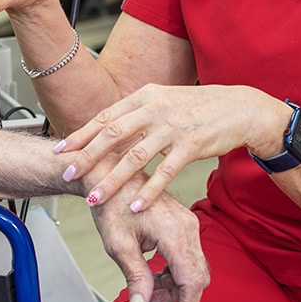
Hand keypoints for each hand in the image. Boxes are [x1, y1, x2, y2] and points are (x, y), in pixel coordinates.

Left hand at [61, 83, 286, 211]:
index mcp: (145, 95)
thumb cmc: (197, 107)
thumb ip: (137, 114)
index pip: (105, 116)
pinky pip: (165, 172)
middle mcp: (155, 107)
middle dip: (87, 156)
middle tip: (69, 174)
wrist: (240, 108)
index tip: (61, 150)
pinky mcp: (192, 145)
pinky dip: (148, 191)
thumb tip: (106, 130)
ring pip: (135, 157)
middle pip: (113, 134)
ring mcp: (173, 126)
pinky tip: (134, 205)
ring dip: (112, 180)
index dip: (81, 134)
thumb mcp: (163, 101)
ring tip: (95, 198)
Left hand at [87, 176, 209, 301]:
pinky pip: (189, 256)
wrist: (110, 174)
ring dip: (175, 284)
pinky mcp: (184, 223)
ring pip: (195, 268)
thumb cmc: (111, 203)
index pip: (192, 280)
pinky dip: (175, 271)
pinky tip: (155, 271)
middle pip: (197, 276)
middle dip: (177, 296)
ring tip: (147, 283)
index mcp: (174, 231)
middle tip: (149, 297)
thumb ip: (135, 278)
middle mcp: (187, 226)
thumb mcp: (118, 245)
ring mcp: (188, 223)